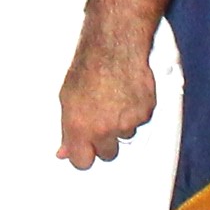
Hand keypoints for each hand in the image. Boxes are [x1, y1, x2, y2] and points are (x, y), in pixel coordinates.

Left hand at [54, 36, 156, 171]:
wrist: (114, 47)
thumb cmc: (89, 66)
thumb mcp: (67, 98)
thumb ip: (68, 129)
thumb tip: (65, 149)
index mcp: (80, 128)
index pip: (82, 163)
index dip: (84, 157)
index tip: (84, 152)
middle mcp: (104, 129)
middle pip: (107, 154)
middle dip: (104, 143)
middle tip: (102, 123)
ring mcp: (126, 122)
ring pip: (125, 136)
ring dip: (121, 125)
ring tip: (115, 101)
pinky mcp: (144, 113)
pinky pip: (140, 121)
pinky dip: (135, 111)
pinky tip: (127, 94)